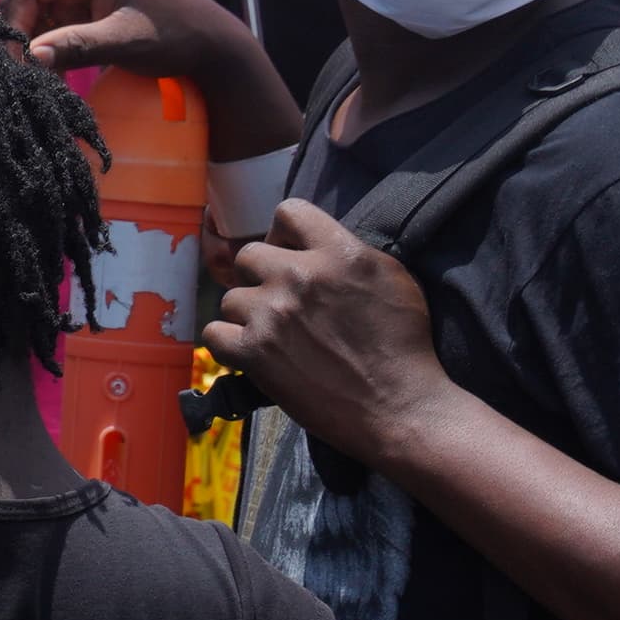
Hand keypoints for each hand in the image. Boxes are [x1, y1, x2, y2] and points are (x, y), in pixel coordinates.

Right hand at [5, 0, 253, 86]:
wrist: (213, 42)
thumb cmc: (175, 35)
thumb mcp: (126, 41)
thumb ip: (78, 45)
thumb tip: (31, 55)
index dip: (14, 20)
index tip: (18, 59)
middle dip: (21, 33)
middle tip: (23, 72)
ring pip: (39, 14)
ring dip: (35, 45)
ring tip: (40, 79)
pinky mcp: (92, 10)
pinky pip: (57, 26)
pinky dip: (52, 50)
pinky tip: (56, 77)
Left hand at [206, 201, 461, 469]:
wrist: (399, 407)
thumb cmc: (405, 346)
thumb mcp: (392, 279)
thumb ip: (348, 253)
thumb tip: (316, 245)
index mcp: (337, 252)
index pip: (288, 211)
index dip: (283, 234)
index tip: (290, 255)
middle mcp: (299, 276)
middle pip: (248, 255)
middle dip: (261, 277)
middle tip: (279, 302)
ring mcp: (273, 314)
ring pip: (231, 299)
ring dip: (248, 316)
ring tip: (274, 337)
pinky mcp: (255, 353)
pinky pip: (214, 334)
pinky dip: (229, 345)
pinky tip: (251, 354)